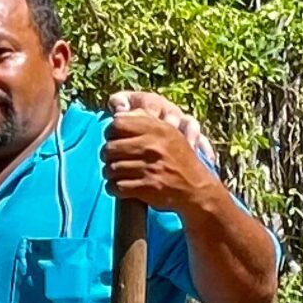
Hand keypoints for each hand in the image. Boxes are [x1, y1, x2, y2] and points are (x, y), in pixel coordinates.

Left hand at [103, 89, 219, 212]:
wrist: (196, 188)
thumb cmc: (178, 159)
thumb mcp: (169, 134)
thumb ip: (145, 122)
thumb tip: (117, 114)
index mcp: (157, 128)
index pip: (118, 124)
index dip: (110, 133)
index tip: (113, 140)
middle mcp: (152, 146)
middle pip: (110, 148)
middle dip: (106, 156)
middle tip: (110, 160)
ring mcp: (150, 167)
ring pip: (111, 168)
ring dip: (109, 174)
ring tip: (113, 174)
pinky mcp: (147, 186)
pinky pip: (117, 186)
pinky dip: (113, 188)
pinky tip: (117, 187)